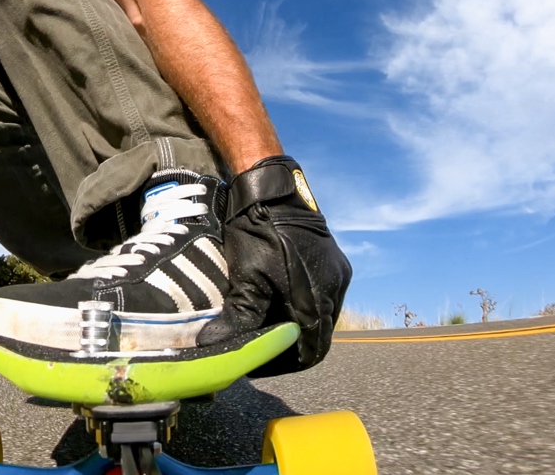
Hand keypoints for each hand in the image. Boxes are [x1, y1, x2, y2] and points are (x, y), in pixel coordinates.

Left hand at [196, 156, 350, 376]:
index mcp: (316, 301)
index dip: (285, 364)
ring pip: (322, 317)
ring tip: (268, 323)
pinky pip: (326, 296)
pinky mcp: (338, 262)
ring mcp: (340, 275)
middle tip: (262, 346)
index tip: (261, 364)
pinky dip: (305, 306)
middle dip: (290, 345)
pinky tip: (281, 300)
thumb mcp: (245, 280)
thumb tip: (214, 348)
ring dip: (298, 326)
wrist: (272, 189)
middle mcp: (335, 290)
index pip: (309, 352)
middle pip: (317, 336)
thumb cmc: (256, 233)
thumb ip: (239, 320)